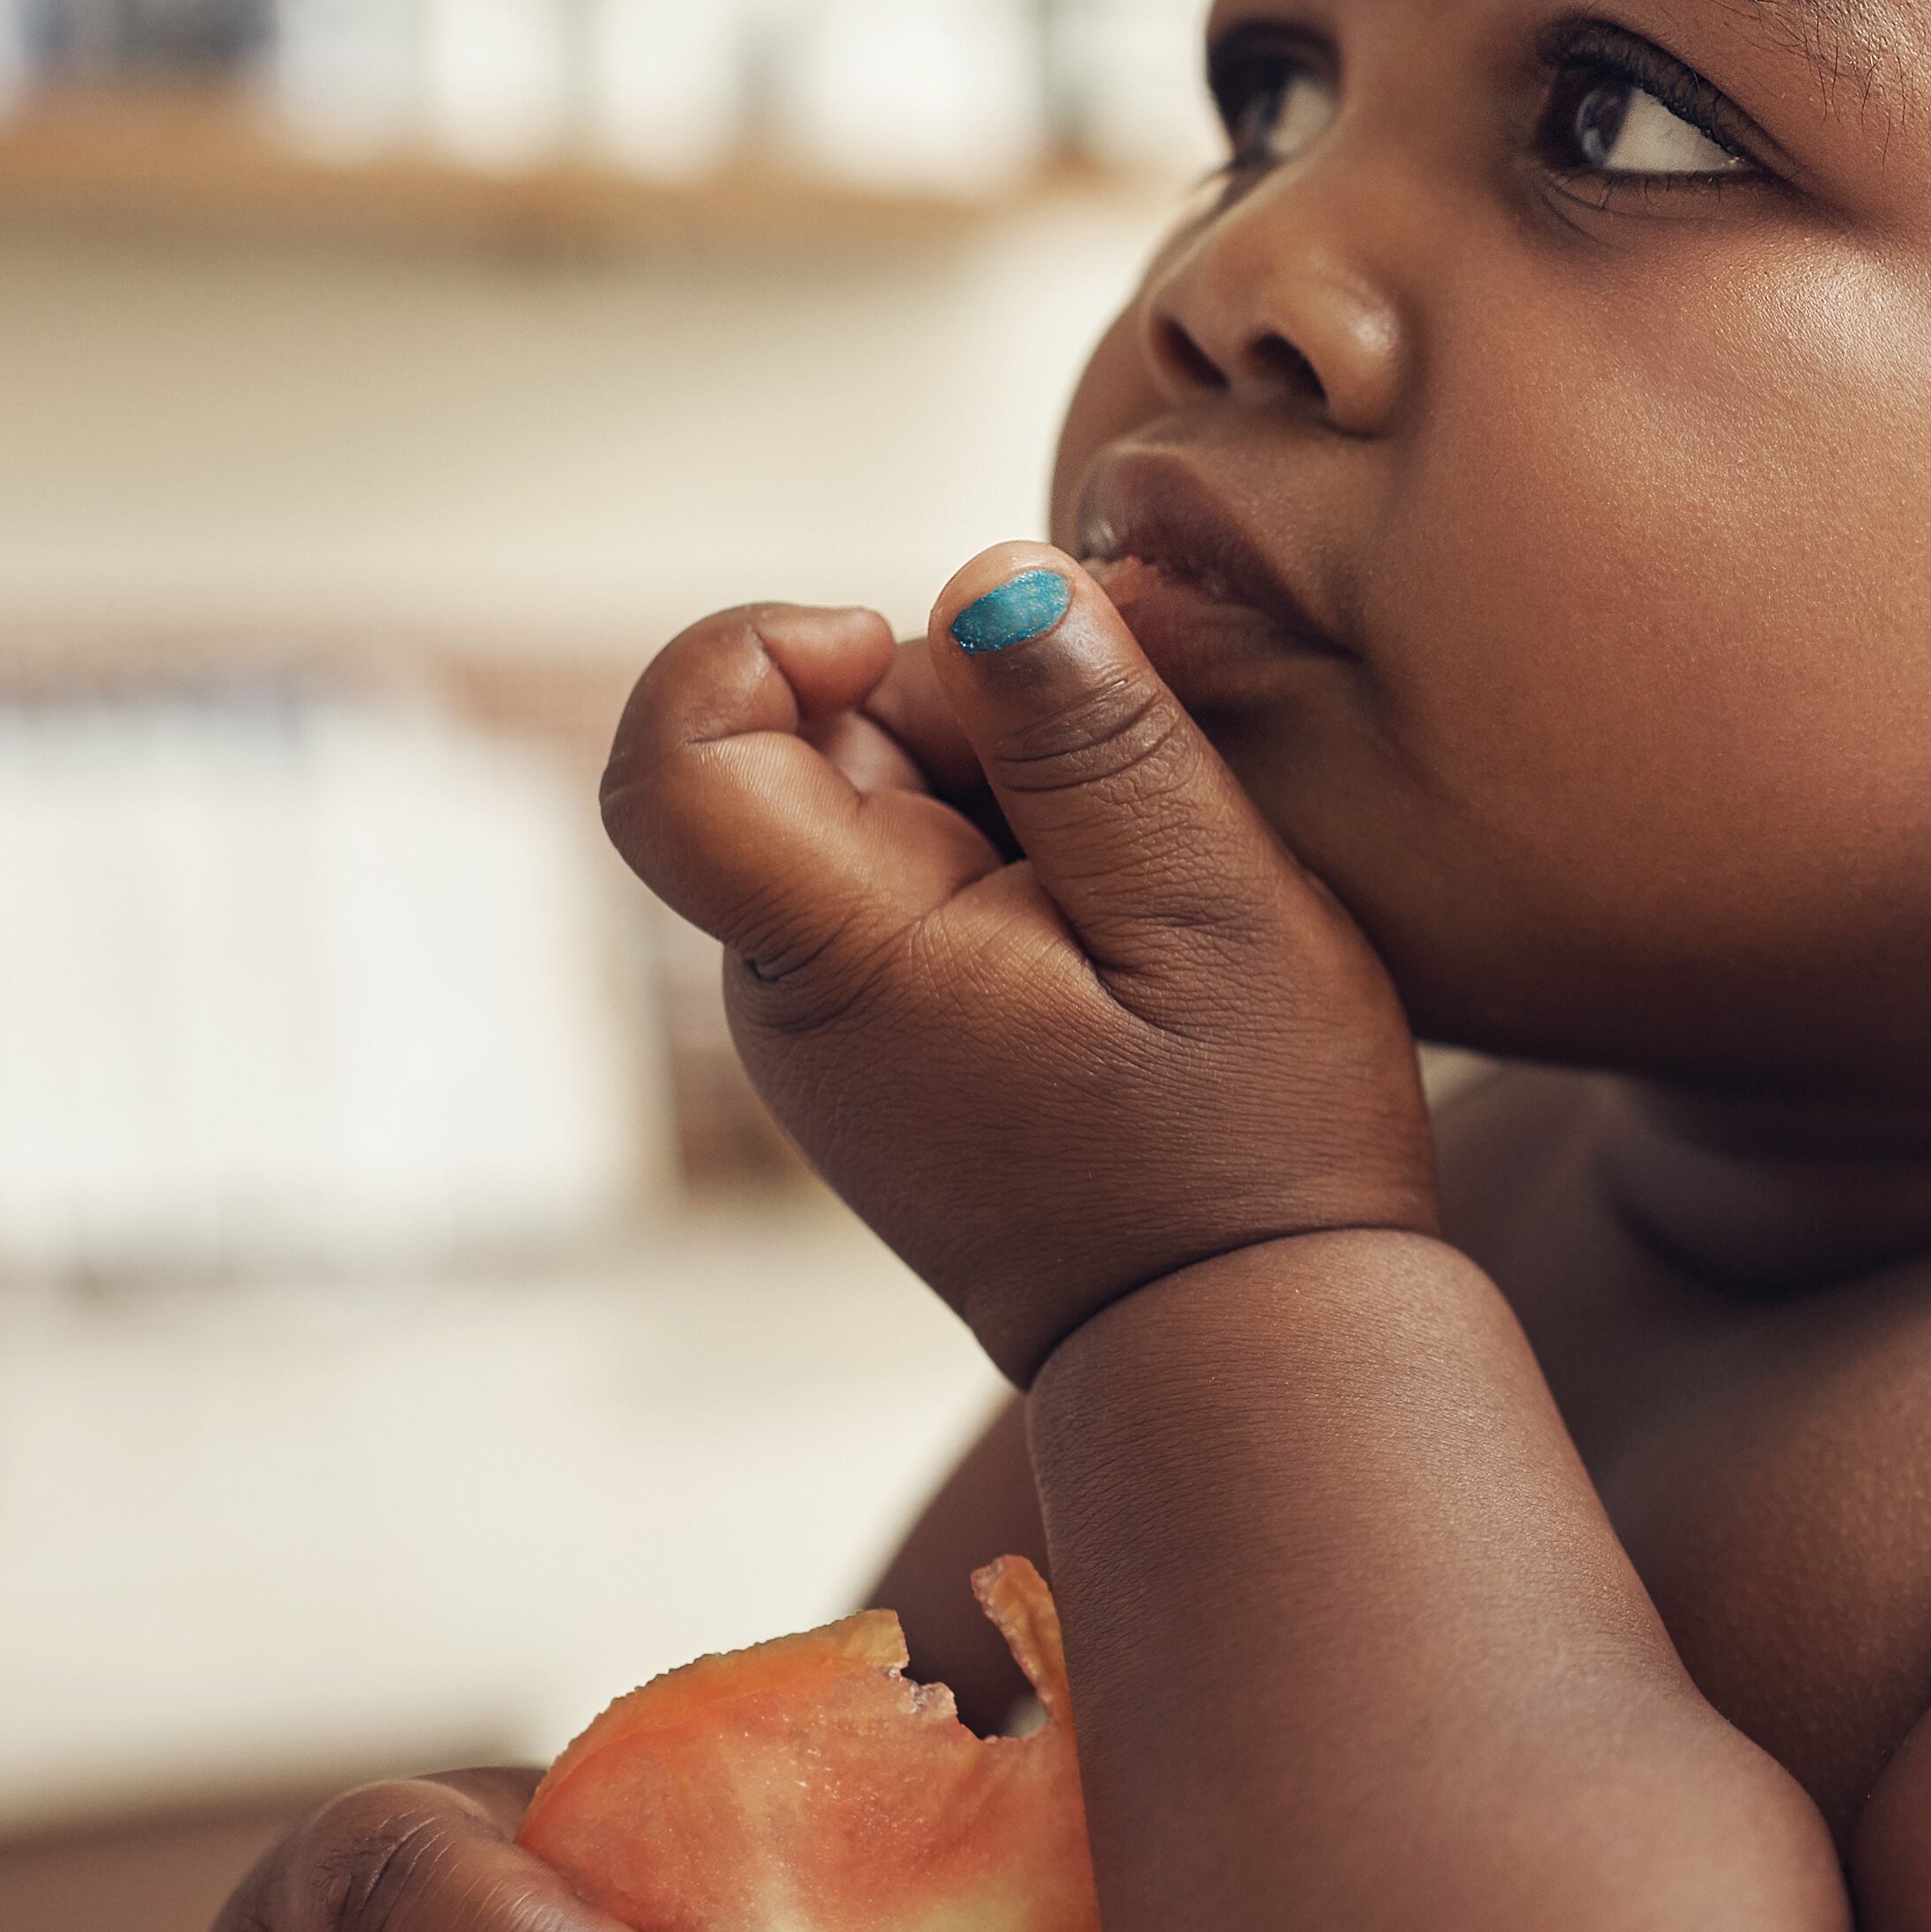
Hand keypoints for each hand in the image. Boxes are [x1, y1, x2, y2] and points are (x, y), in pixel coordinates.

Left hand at [602, 546, 1439, 1380]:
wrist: (1253, 1353)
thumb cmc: (1249, 1150)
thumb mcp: (1216, 913)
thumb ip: (1097, 740)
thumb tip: (989, 578)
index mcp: (842, 959)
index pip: (677, 757)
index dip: (763, 647)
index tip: (925, 652)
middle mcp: (799, 996)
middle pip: (812, 749)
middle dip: (967, 716)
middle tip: (1135, 802)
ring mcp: (845, 1027)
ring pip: (883, 806)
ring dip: (1015, 793)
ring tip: (1152, 897)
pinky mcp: (903, 1045)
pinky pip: (931, 883)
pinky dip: (1027, 862)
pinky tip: (1133, 937)